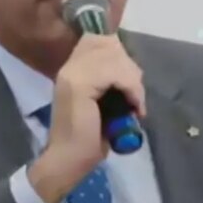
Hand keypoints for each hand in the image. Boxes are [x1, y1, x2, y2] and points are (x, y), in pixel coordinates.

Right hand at [27, 34, 145, 202]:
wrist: (68, 161)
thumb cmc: (88, 138)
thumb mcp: (105, 101)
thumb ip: (110, 80)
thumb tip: (130, 67)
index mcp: (73, 67)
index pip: (99, 40)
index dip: (120, 55)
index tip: (130, 83)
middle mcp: (70, 64)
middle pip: (109, 44)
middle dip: (130, 68)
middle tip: (134, 96)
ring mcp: (72, 73)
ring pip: (115, 57)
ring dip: (133, 81)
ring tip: (135, 104)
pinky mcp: (78, 85)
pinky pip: (115, 73)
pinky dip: (132, 89)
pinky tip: (134, 107)